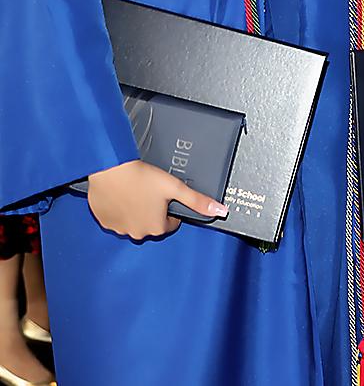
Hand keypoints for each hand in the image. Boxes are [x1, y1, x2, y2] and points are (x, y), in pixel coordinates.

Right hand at [87, 160, 227, 240]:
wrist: (110, 169)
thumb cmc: (142, 177)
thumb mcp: (175, 187)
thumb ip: (198, 201)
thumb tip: (221, 211)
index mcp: (156, 228)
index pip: (171, 223)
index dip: (170, 207)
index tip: (164, 195)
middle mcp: (137, 233)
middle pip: (152, 223)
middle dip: (153, 210)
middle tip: (149, 190)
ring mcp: (118, 229)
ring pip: (133, 221)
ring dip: (136, 210)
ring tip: (135, 190)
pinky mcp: (104, 221)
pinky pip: (116, 218)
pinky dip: (119, 209)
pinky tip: (122, 194)